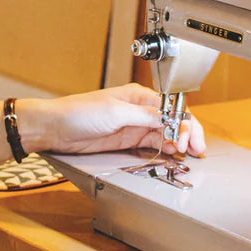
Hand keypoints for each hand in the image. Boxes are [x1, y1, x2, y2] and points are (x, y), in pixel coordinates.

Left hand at [23, 84, 205, 156]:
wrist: (55, 128)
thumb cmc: (78, 112)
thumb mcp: (115, 112)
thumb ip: (145, 116)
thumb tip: (170, 119)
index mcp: (138, 96)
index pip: (171, 108)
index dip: (185, 123)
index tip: (188, 139)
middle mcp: (139, 109)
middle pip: (172, 121)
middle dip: (187, 134)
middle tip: (195, 151)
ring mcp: (133, 126)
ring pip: (165, 134)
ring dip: (178, 143)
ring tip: (188, 155)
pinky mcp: (126, 140)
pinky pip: (152, 144)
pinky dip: (165, 149)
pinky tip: (172, 154)